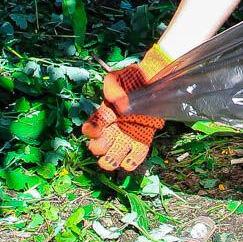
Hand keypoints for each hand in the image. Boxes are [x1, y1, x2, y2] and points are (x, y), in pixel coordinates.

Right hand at [82, 46, 170, 170]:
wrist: (151, 79)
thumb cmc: (130, 78)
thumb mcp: (116, 78)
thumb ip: (112, 87)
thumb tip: (119, 103)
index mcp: (104, 115)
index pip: (91, 127)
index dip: (91, 131)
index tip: (95, 130)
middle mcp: (113, 128)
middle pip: (101, 145)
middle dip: (100, 148)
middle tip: (104, 146)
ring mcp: (128, 135)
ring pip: (116, 154)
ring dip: (112, 160)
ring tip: (112, 162)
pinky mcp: (143, 138)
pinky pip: (138, 153)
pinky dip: (133, 160)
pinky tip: (129, 163)